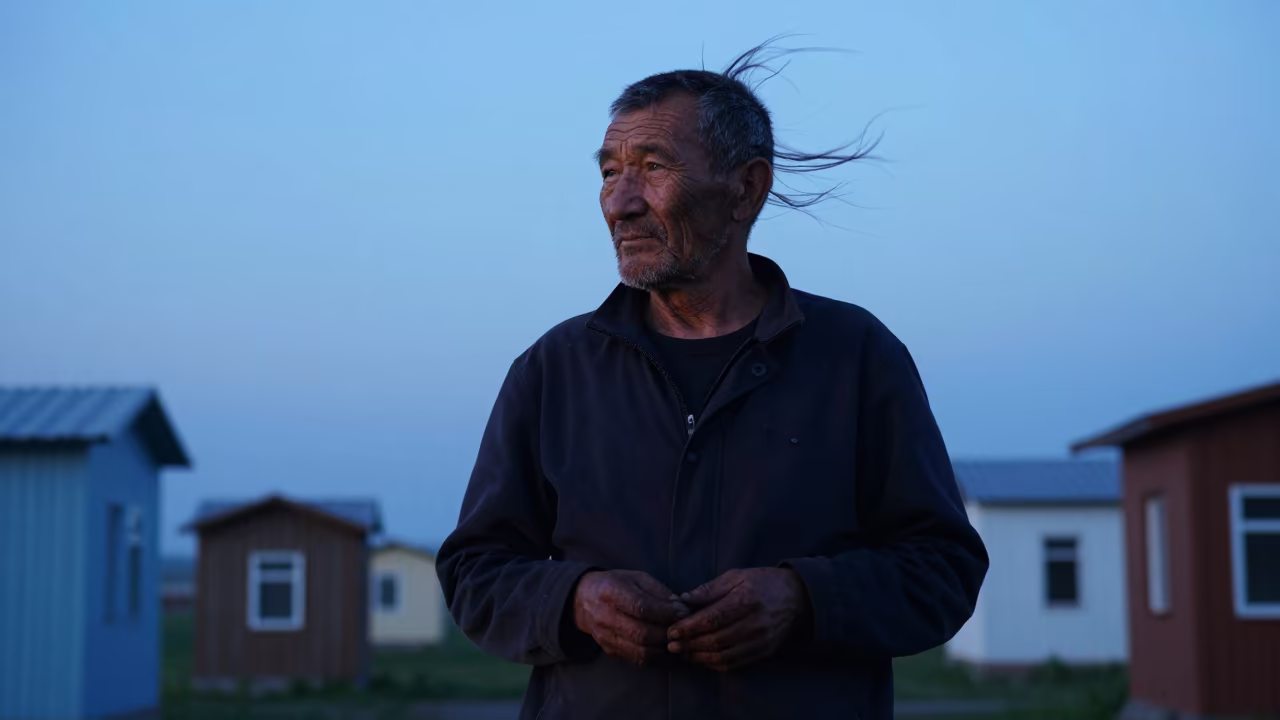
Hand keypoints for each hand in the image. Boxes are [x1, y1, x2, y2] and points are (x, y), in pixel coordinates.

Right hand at [572, 570, 689, 665]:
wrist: (584, 601)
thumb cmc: (616, 584)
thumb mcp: (636, 578)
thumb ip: (659, 592)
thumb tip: (681, 608)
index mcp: (611, 592)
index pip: (641, 607)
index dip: (665, 612)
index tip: (684, 612)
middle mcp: (605, 617)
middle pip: (642, 633)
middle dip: (669, 633)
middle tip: (686, 629)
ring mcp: (606, 637)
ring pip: (642, 652)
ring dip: (666, 650)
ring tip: (682, 643)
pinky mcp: (611, 651)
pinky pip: (639, 660)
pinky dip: (659, 659)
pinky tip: (672, 652)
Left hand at [666, 568, 808, 671]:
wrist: (797, 598)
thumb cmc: (762, 583)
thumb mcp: (736, 576)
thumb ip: (708, 589)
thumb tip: (682, 600)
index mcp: (746, 600)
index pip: (712, 619)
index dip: (689, 628)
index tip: (671, 631)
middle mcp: (754, 623)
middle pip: (716, 640)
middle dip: (689, 645)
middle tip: (671, 645)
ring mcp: (760, 641)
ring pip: (723, 656)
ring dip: (699, 657)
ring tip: (682, 653)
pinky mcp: (763, 652)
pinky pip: (734, 664)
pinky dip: (714, 664)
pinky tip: (701, 658)